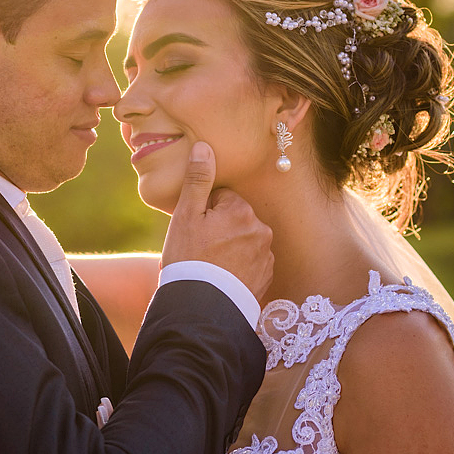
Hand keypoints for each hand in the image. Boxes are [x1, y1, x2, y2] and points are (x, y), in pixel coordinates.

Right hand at [160, 142, 273, 301]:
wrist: (201, 308)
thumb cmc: (189, 258)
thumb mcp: (186, 215)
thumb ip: (198, 179)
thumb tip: (205, 146)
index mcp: (242, 211)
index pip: (222, 199)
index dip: (204, 213)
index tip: (195, 231)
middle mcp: (261, 230)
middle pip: (235, 219)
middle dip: (219, 229)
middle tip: (201, 250)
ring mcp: (266, 255)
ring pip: (244, 240)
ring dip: (230, 248)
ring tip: (211, 266)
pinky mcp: (267, 277)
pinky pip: (252, 262)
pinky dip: (239, 267)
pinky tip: (223, 278)